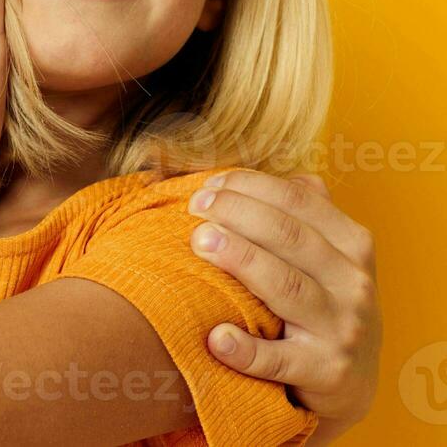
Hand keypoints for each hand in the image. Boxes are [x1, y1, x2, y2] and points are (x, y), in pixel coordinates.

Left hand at [188, 170, 380, 438]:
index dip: (250, 186)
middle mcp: (353, 284)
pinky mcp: (325, 373)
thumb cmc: (322, 302)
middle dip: (237, 214)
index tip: (208, 185)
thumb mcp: (326, 255)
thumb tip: (268, 167)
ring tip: (200, 243)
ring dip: (240, 260)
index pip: (299, 201)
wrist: (349, 381)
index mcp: (351, 244)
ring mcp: (342, 330)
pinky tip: (215, 336)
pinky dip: (246, 349)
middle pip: (290, 236)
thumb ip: (302, 213)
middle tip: (194, 206)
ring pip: (286, 287)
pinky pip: (279, 360)